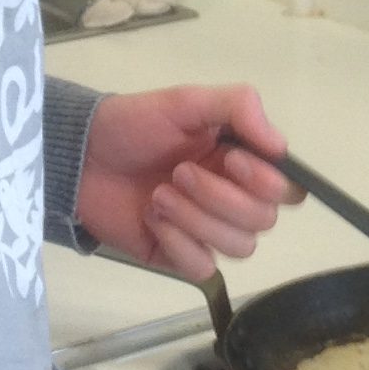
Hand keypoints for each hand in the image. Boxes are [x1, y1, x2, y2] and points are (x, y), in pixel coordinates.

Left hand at [75, 84, 300, 281]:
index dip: (265, 181)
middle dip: (220, 197)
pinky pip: (203, 267)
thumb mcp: (187, 101)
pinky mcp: (179, 256)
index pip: (288, 188)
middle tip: (179, 172)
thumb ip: (240, 108)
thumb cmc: (135, 124)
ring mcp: (207, 230)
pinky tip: (152, 218)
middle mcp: (232, 198)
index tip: (229, 159)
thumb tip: (280, 146)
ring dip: (197, 219)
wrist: (80, 157)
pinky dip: (179, 242)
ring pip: (239, 247)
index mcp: (241, 161)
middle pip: (264, 220)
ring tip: (159, 195)